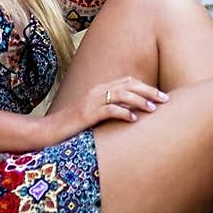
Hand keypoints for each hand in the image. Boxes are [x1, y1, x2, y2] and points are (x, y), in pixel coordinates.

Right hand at [45, 77, 168, 141]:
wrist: (47, 131)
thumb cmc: (71, 127)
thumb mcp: (93, 116)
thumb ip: (108, 111)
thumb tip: (130, 116)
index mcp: (98, 90)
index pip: (126, 81)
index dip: (145, 86)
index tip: (160, 95)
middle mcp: (96, 92)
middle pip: (128, 84)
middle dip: (148, 91)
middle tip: (165, 99)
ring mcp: (90, 102)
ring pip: (121, 94)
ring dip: (139, 100)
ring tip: (153, 108)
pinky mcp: (86, 114)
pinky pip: (108, 110)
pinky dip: (123, 112)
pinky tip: (134, 119)